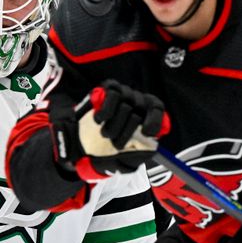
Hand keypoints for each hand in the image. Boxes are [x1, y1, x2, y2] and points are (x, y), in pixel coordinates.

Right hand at [50, 80, 169, 180]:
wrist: (85, 143)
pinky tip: (99, 121)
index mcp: (147, 113)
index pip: (156, 108)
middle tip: (116, 145)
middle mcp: (137, 99)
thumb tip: (151, 144)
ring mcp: (123, 91)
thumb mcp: (129, 155)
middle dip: (127, 131)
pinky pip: (112, 97)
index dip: (153, 120)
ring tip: (106, 135)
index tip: (145, 133)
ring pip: (125, 106)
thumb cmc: (111, 148)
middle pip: (140, 109)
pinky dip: (105, 113)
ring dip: (114, 126)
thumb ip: (143, 151)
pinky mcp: (109, 87)